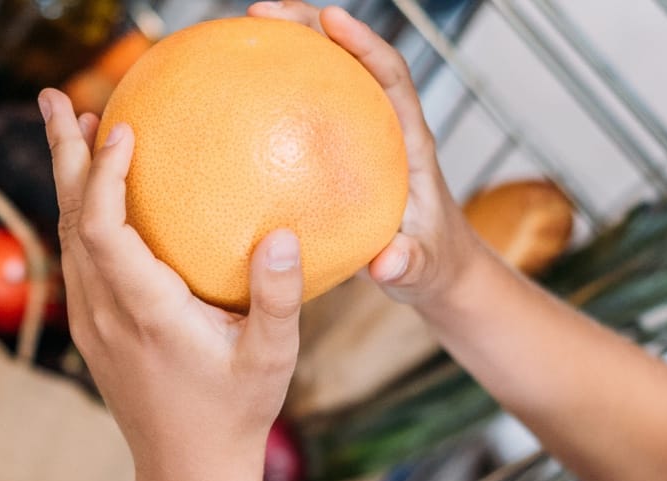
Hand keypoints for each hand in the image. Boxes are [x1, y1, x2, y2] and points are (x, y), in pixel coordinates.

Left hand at [38, 89, 302, 480]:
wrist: (186, 474)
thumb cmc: (234, 416)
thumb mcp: (270, 358)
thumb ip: (278, 297)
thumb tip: (283, 234)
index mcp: (144, 312)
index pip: (104, 229)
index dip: (104, 175)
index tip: (120, 129)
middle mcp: (105, 313)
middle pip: (70, 219)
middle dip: (64, 155)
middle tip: (58, 97)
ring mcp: (92, 323)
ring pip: (67, 237)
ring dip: (70, 180)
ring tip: (75, 126)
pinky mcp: (94, 331)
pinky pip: (76, 259)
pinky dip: (81, 214)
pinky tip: (97, 191)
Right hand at [247, 1, 495, 307]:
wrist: (434, 266)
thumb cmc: (431, 262)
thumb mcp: (422, 268)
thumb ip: (408, 264)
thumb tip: (386, 263)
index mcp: (409, 141)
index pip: (391, 76)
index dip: (364, 44)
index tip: (332, 20)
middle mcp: (385, 125)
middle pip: (350, 58)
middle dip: (310, 26)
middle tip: (262, 11)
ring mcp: (361, 134)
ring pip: (326, 76)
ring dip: (288, 47)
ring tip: (241, 30)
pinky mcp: (339, 150)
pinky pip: (303, 111)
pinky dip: (274, 94)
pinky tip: (233, 97)